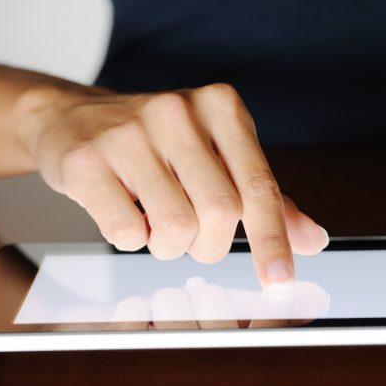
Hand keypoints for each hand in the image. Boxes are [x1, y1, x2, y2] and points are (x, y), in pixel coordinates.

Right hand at [15, 83, 328, 285]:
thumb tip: (313, 240)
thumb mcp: (219, 158)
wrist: (72, 117)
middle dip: (212, 244)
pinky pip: (128, 234)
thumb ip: (268, 199)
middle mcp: (178, 111)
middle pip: (221, 212)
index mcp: (221, 107)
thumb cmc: (160, 145)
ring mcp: (128, 132)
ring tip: (157, 223)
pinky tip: (124, 212)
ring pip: (176, 228)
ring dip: (172, 247)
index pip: (258, 186)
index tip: (280, 279)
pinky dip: (133, 240)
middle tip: (197, 238)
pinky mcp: (85, 161)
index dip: (273, 238)